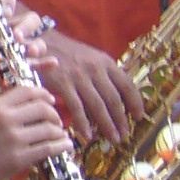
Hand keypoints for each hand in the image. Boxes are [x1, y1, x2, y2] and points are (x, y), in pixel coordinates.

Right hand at [0, 83, 72, 179]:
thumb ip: (9, 108)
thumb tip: (38, 103)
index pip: (29, 91)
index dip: (45, 94)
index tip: (50, 101)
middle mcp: (7, 119)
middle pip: (44, 108)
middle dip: (55, 115)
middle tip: (56, 122)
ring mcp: (14, 139)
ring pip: (50, 129)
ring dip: (60, 133)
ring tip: (60, 136)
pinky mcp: (20, 158)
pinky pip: (49, 148)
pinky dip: (62, 146)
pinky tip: (65, 146)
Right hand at [38, 27, 138, 145]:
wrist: (41, 41)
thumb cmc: (66, 53)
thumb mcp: (91, 58)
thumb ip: (103, 75)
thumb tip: (116, 98)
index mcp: (105, 62)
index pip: (127, 85)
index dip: (135, 102)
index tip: (139, 116)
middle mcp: (95, 69)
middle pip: (113, 99)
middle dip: (121, 120)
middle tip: (124, 135)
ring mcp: (79, 77)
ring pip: (98, 106)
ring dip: (107, 125)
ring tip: (113, 138)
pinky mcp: (63, 83)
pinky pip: (77, 108)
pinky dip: (83, 124)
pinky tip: (87, 135)